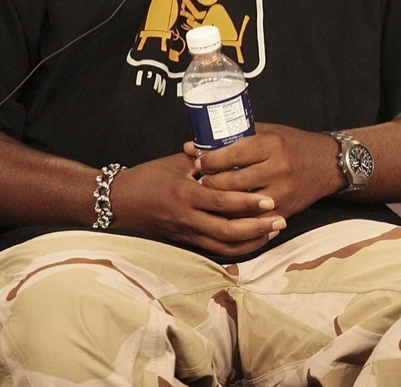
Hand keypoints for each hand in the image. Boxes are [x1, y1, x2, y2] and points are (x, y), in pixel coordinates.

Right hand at [109, 152, 286, 256]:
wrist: (118, 201)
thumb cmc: (148, 177)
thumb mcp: (176, 163)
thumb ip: (206, 160)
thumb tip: (233, 150)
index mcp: (185, 195)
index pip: (221, 202)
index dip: (247, 203)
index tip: (270, 200)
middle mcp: (187, 218)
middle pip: (227, 230)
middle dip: (257, 228)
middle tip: (281, 219)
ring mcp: (186, 233)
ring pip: (223, 245)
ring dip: (251, 241)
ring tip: (273, 231)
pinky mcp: (185, 241)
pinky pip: (215, 249)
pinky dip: (237, 248)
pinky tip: (254, 241)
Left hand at [185, 124, 340, 220]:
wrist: (328, 164)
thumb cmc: (295, 144)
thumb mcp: (269, 132)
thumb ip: (235, 137)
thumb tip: (193, 146)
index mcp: (271, 145)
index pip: (230, 155)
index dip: (208, 160)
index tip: (198, 161)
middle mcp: (276, 169)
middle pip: (229, 181)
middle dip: (209, 182)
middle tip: (199, 180)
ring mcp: (280, 192)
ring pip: (237, 203)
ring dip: (219, 200)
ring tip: (210, 195)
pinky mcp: (283, 211)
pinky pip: (251, 219)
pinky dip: (236, 216)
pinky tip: (226, 211)